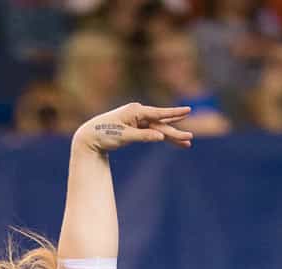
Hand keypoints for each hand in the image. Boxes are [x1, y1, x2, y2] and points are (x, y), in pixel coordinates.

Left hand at [76, 103, 192, 154]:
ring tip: (187, 143)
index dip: (174, 114)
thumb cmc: (105, 134)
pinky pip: (153, 132)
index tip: (188, 111)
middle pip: (161, 124)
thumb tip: (160, 137)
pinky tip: (172, 141)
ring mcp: (139, 121)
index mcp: (136, 111)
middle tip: (190, 138)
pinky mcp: (137, 128)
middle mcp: (139, 113)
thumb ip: (143, 136)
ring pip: (159, 129)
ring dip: (172, 136)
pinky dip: (161, 137)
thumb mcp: (123, 136)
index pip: (158, 113)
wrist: (91, 136)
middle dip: (175, 132)